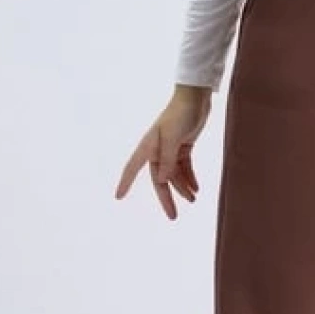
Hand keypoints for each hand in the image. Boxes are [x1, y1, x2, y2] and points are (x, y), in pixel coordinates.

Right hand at [114, 89, 210, 219]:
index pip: (133, 168)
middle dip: (167, 197)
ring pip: (174, 175)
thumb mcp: (174, 139)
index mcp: (149, 147)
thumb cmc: (181, 114)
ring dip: (183, 187)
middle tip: (173, 216)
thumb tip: (162, 180)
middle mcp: (158, 150)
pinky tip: (196, 188)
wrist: (196, 97)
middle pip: (160, 179)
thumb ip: (168, 160)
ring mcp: (171, 148)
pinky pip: (184, 167)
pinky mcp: (184, 146)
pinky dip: (190, 178)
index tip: (118, 197)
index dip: (125, 183)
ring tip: (193, 199)